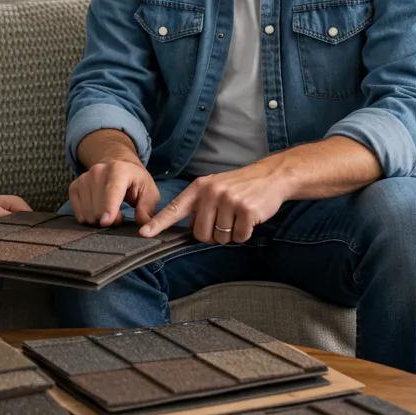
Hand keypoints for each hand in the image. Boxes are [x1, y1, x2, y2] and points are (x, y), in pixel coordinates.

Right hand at [68, 160, 160, 226]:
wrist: (118, 165)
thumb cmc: (135, 181)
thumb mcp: (149, 192)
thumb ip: (147, 210)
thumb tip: (145, 226)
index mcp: (119, 169)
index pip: (112, 191)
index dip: (109, 208)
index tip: (106, 222)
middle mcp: (98, 171)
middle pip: (97, 206)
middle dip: (109, 219)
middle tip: (119, 214)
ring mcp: (84, 178)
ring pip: (87, 211)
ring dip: (98, 219)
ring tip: (109, 211)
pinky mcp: (74, 186)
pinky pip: (77, 211)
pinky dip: (87, 216)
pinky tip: (97, 210)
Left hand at [139, 164, 289, 242]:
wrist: (270, 176)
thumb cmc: (239, 186)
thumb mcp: (214, 188)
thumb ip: (199, 205)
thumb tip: (190, 230)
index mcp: (199, 188)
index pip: (174, 209)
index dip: (159, 223)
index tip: (144, 233)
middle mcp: (211, 193)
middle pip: (200, 233)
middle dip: (213, 234)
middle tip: (225, 219)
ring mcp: (229, 200)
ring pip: (220, 238)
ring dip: (230, 234)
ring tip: (238, 215)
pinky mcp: (246, 210)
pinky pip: (239, 237)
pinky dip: (245, 233)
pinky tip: (249, 218)